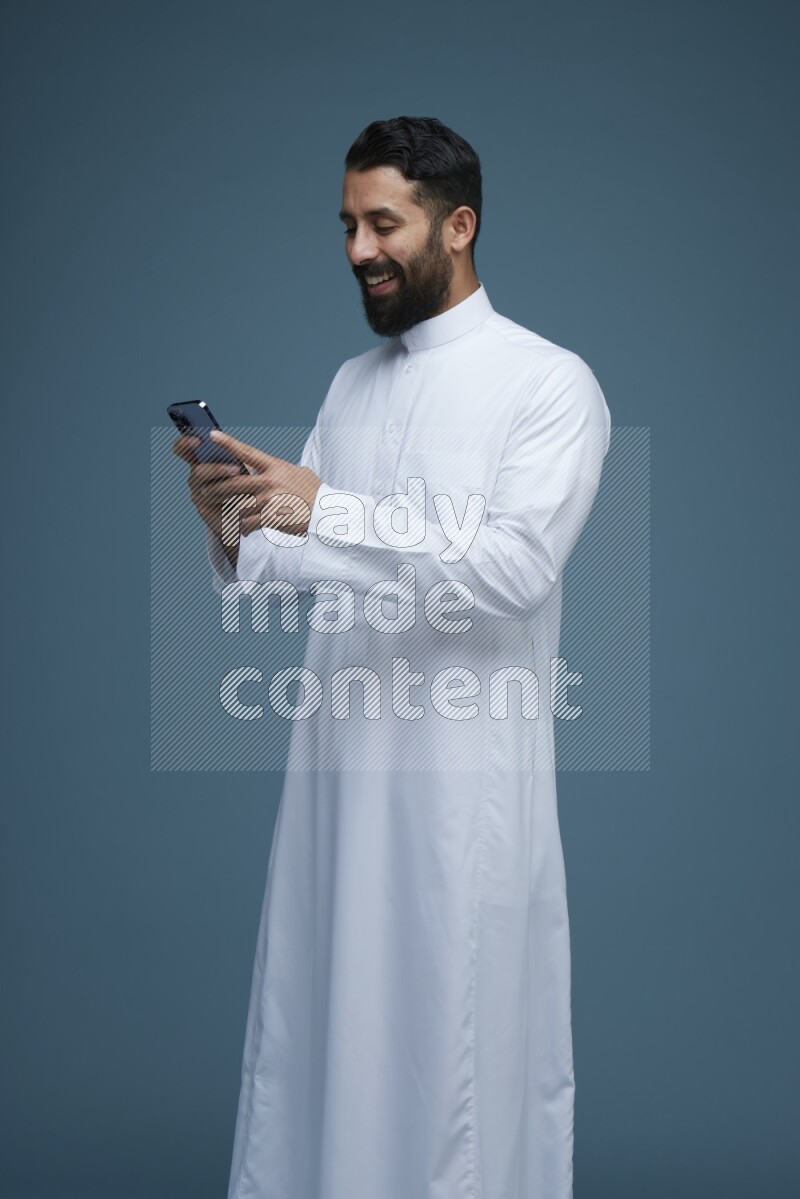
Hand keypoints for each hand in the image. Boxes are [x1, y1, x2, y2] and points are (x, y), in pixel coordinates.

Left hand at [172, 431, 321, 565]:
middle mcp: (270, 481)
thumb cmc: (314, 494)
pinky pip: (248, 523)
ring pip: (238, 506)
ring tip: (228, 517)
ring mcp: (270, 500)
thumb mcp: (299, 474)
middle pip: (233, 483)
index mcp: (275, 467)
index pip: (247, 453)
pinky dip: (244, 528)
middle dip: (216, 488)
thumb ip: (280, 470)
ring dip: (232, 513)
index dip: (228, 444)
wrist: (326, 514)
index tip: (212, 435)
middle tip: (205, 491)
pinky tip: (244, 530)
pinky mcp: (271, 518)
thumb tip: (266, 467)